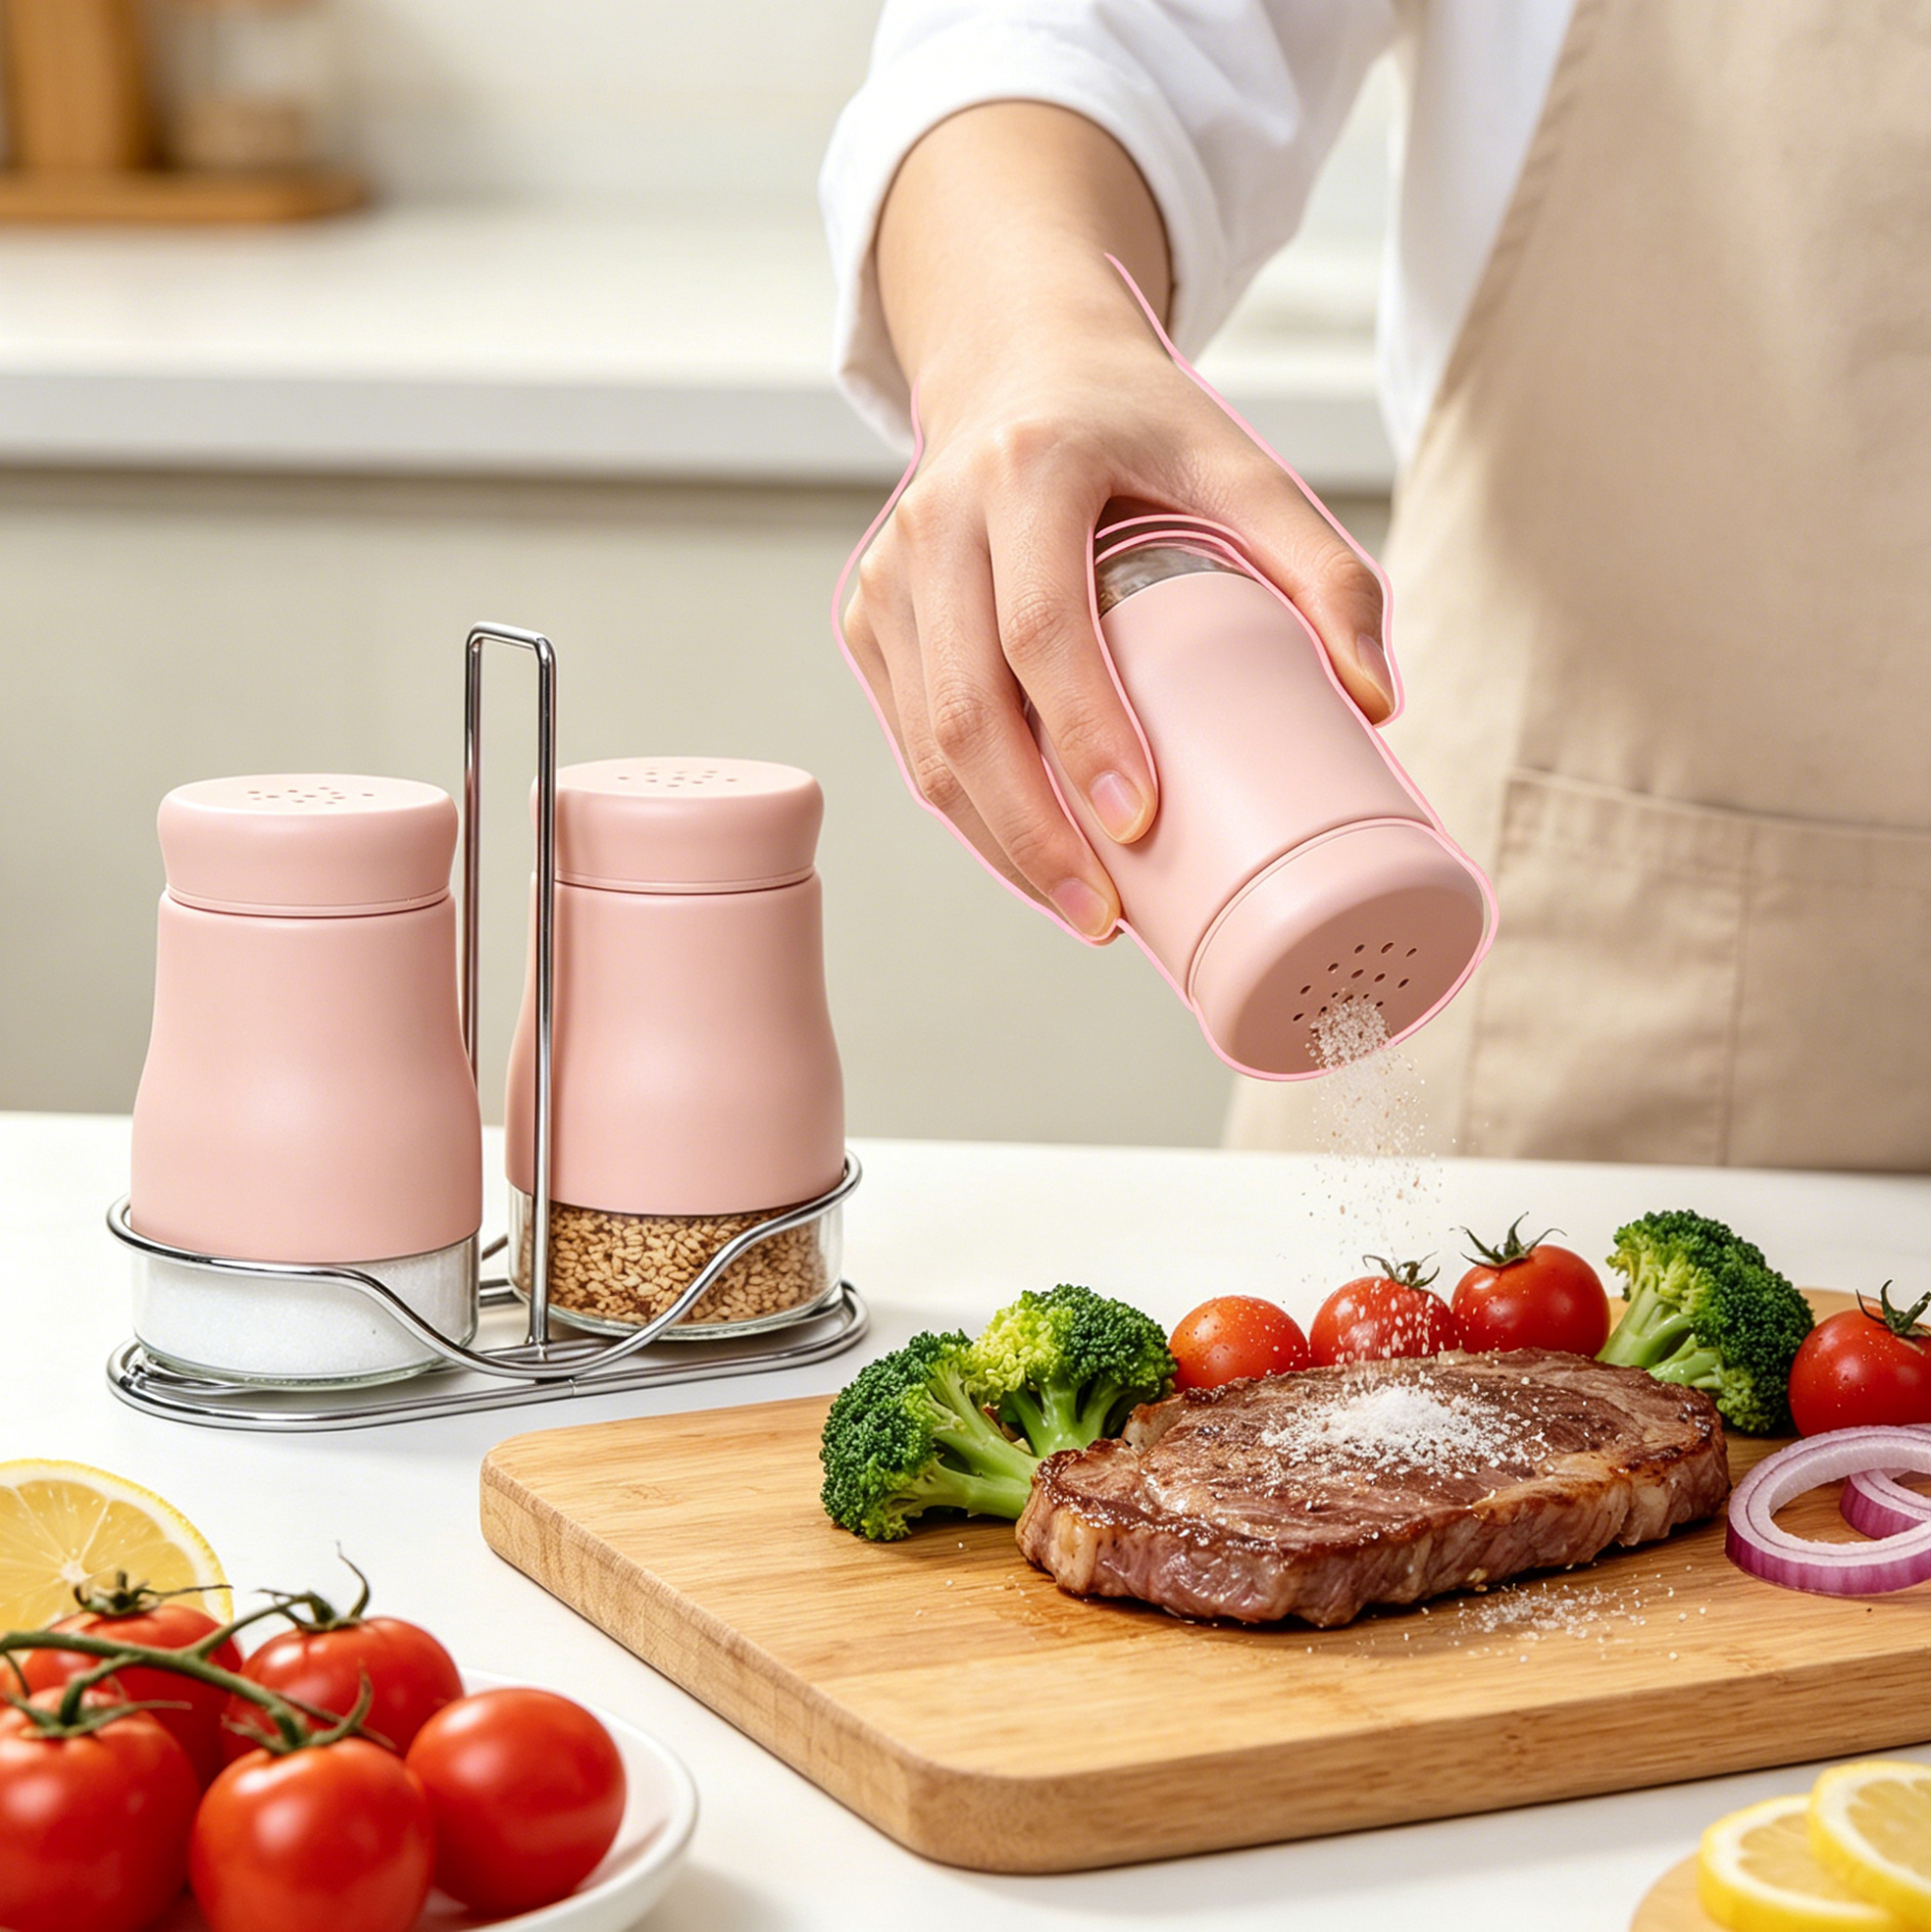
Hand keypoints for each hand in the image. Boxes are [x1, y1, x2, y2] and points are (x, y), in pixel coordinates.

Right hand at [839, 314, 1393, 939]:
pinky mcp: (872, 616)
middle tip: (1102, 914)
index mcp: (1029, 471)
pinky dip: (966, 812)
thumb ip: (1323, 567)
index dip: (1083, 734)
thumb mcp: (1239, 462)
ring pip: (926, 741)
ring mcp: (891, 573)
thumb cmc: (1134, 422)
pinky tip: (1028, 857)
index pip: (1040, 628)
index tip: (1135, 823)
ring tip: (1079, 907)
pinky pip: (908, 737)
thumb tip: (1373, 705)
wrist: (1017, 360)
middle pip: (968, 708)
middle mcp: (939, 521)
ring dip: (998, 842)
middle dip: (1033, 832)